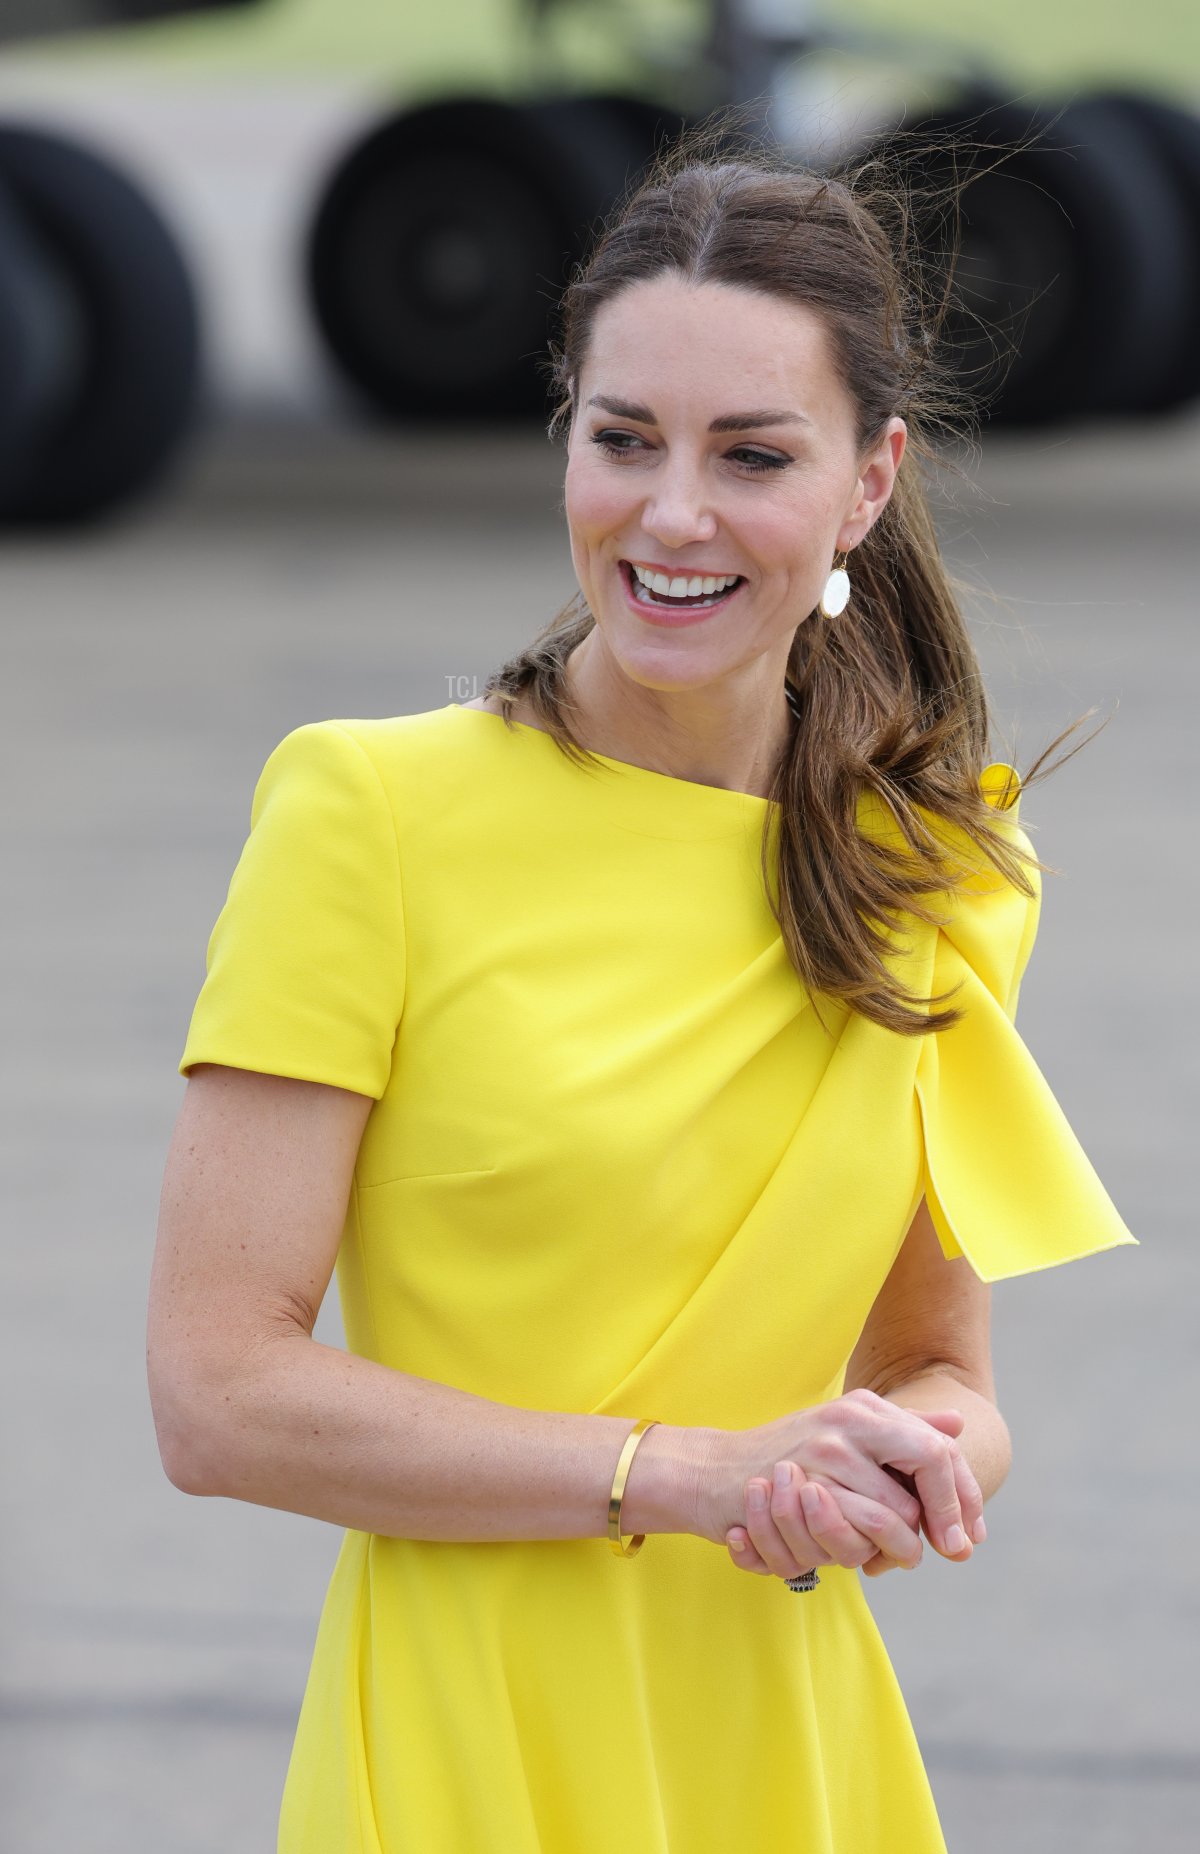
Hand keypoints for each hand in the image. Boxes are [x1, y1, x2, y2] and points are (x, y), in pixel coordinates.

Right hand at [699, 1391, 983, 1576]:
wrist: (713, 1471)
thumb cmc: (785, 1459)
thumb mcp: (846, 1434)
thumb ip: (902, 1430)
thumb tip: (958, 1425)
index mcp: (866, 1407)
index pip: (939, 1450)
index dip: (963, 1495)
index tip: (968, 1536)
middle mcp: (850, 1421)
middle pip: (926, 1484)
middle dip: (933, 1530)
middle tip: (934, 1556)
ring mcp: (826, 1452)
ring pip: (895, 1520)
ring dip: (894, 1552)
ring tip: (881, 1561)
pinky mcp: (802, 1487)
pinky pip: (856, 1539)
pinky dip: (858, 1557)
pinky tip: (847, 1556)